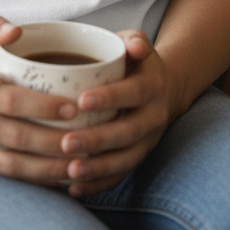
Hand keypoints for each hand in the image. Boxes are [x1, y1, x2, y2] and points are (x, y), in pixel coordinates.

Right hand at [0, 16, 84, 185]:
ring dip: (47, 168)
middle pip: (13, 137)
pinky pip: (5, 176)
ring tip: (79, 165)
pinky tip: (59, 177)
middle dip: (51, 142)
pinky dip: (34, 179)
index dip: (40, 107)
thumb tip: (16, 30)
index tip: (72, 107)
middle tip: (85, 139)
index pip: (7, 101)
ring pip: (10, 165)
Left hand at [57, 31, 175, 197]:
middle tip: (66, 143)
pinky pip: (120, 176)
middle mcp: (153, 117)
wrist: (163, 90)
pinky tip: (74, 188)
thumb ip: (133, 40)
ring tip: (69, 171)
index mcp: (152, 86)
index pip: (132, 92)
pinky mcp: (138, 159)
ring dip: (97, 168)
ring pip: (124, 160)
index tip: (81, 101)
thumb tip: (134, 47)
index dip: (109, 98)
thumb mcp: (138, 43)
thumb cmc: (136, 62)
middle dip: (96, 140)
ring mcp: (147, 142)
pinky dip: (98, 185)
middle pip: (127, 133)